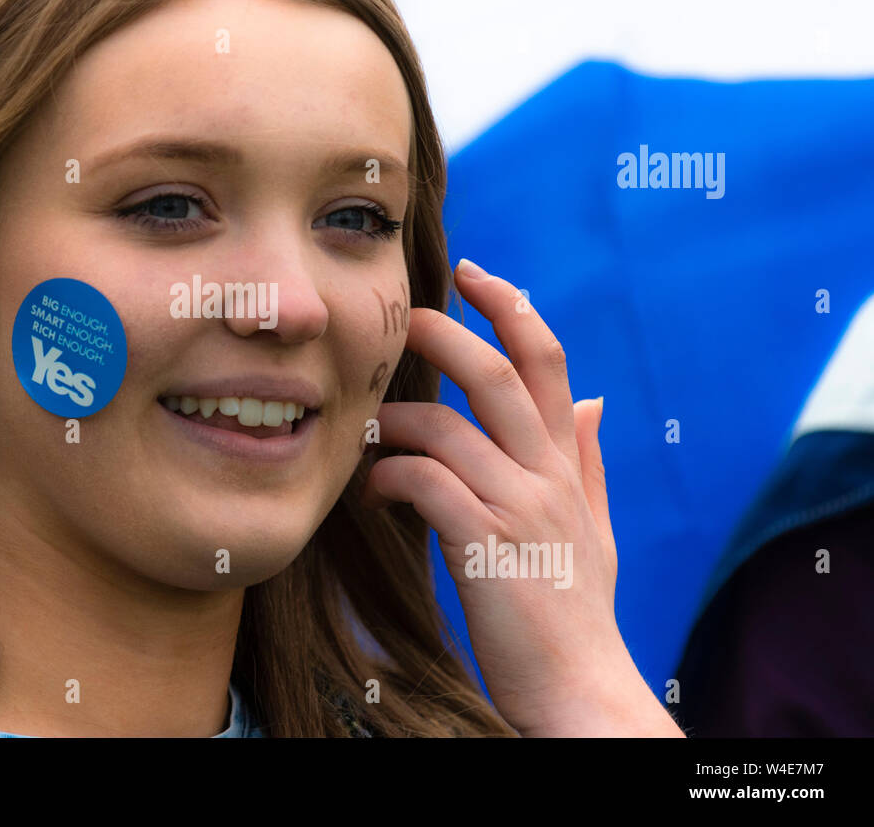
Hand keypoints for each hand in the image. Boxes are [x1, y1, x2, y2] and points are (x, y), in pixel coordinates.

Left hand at [366, 258, 682, 735]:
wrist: (582, 690)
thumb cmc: (574, 608)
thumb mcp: (594, 527)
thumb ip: (586, 460)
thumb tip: (594, 400)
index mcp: (565, 463)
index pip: (548, 363)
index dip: (513, 309)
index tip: (477, 274)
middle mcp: (547, 475)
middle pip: (499, 375)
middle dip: (448, 332)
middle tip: (404, 318)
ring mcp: (519, 509)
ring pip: (448, 428)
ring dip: (397, 421)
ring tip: (368, 434)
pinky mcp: (485, 547)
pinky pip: (426, 483)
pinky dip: (390, 477)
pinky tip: (375, 491)